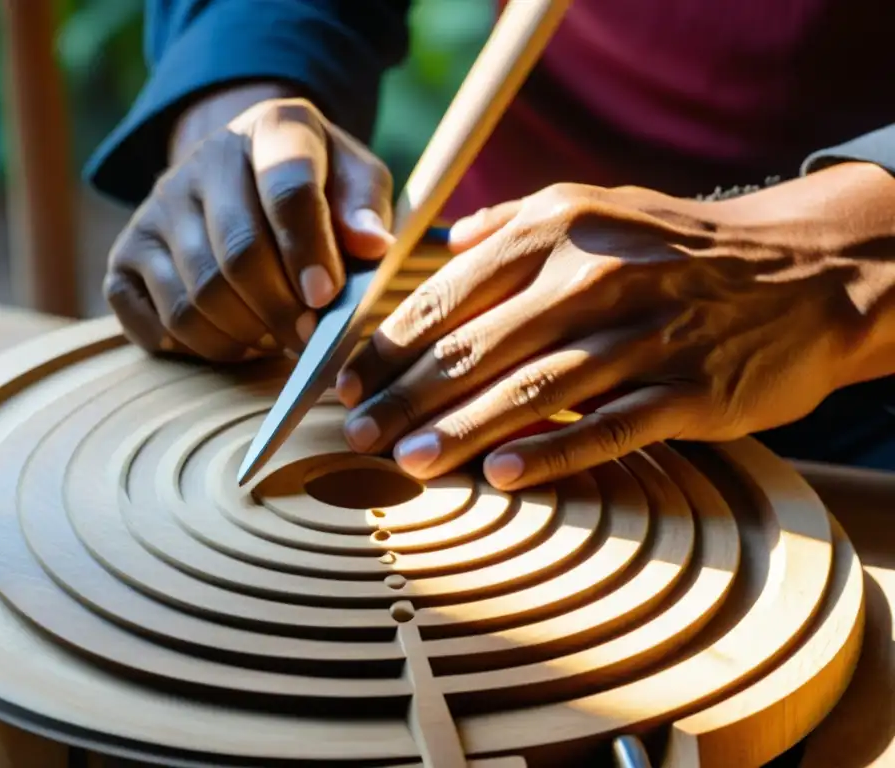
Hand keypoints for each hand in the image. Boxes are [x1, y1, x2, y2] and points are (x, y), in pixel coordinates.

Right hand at [104, 90, 394, 360]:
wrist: (245, 175)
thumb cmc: (318, 188)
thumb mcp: (355, 179)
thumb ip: (365, 208)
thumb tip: (371, 245)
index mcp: (271, 129)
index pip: (287, 189)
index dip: (308, 250)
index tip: (325, 298)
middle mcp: (201, 162)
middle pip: (236, 258)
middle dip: (280, 312)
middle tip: (309, 341)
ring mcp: (154, 210)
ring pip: (195, 300)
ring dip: (243, 336)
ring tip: (275, 339)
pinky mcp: (126, 256)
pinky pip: (157, 323)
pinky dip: (200, 348)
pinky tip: (234, 338)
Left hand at [335, 163, 894, 489]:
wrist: (804, 269)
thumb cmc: (678, 245)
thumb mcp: (598, 203)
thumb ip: (515, 221)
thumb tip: (443, 241)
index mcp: (557, 229)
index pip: (448, 295)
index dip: (389, 345)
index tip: (347, 384)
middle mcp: (593, 274)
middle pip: (476, 346)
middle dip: (404, 395)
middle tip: (355, 436)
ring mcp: (643, 332)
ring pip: (531, 389)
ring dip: (459, 430)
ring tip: (405, 463)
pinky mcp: (688, 388)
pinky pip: (607, 426)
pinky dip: (550, 451)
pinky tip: (498, 476)